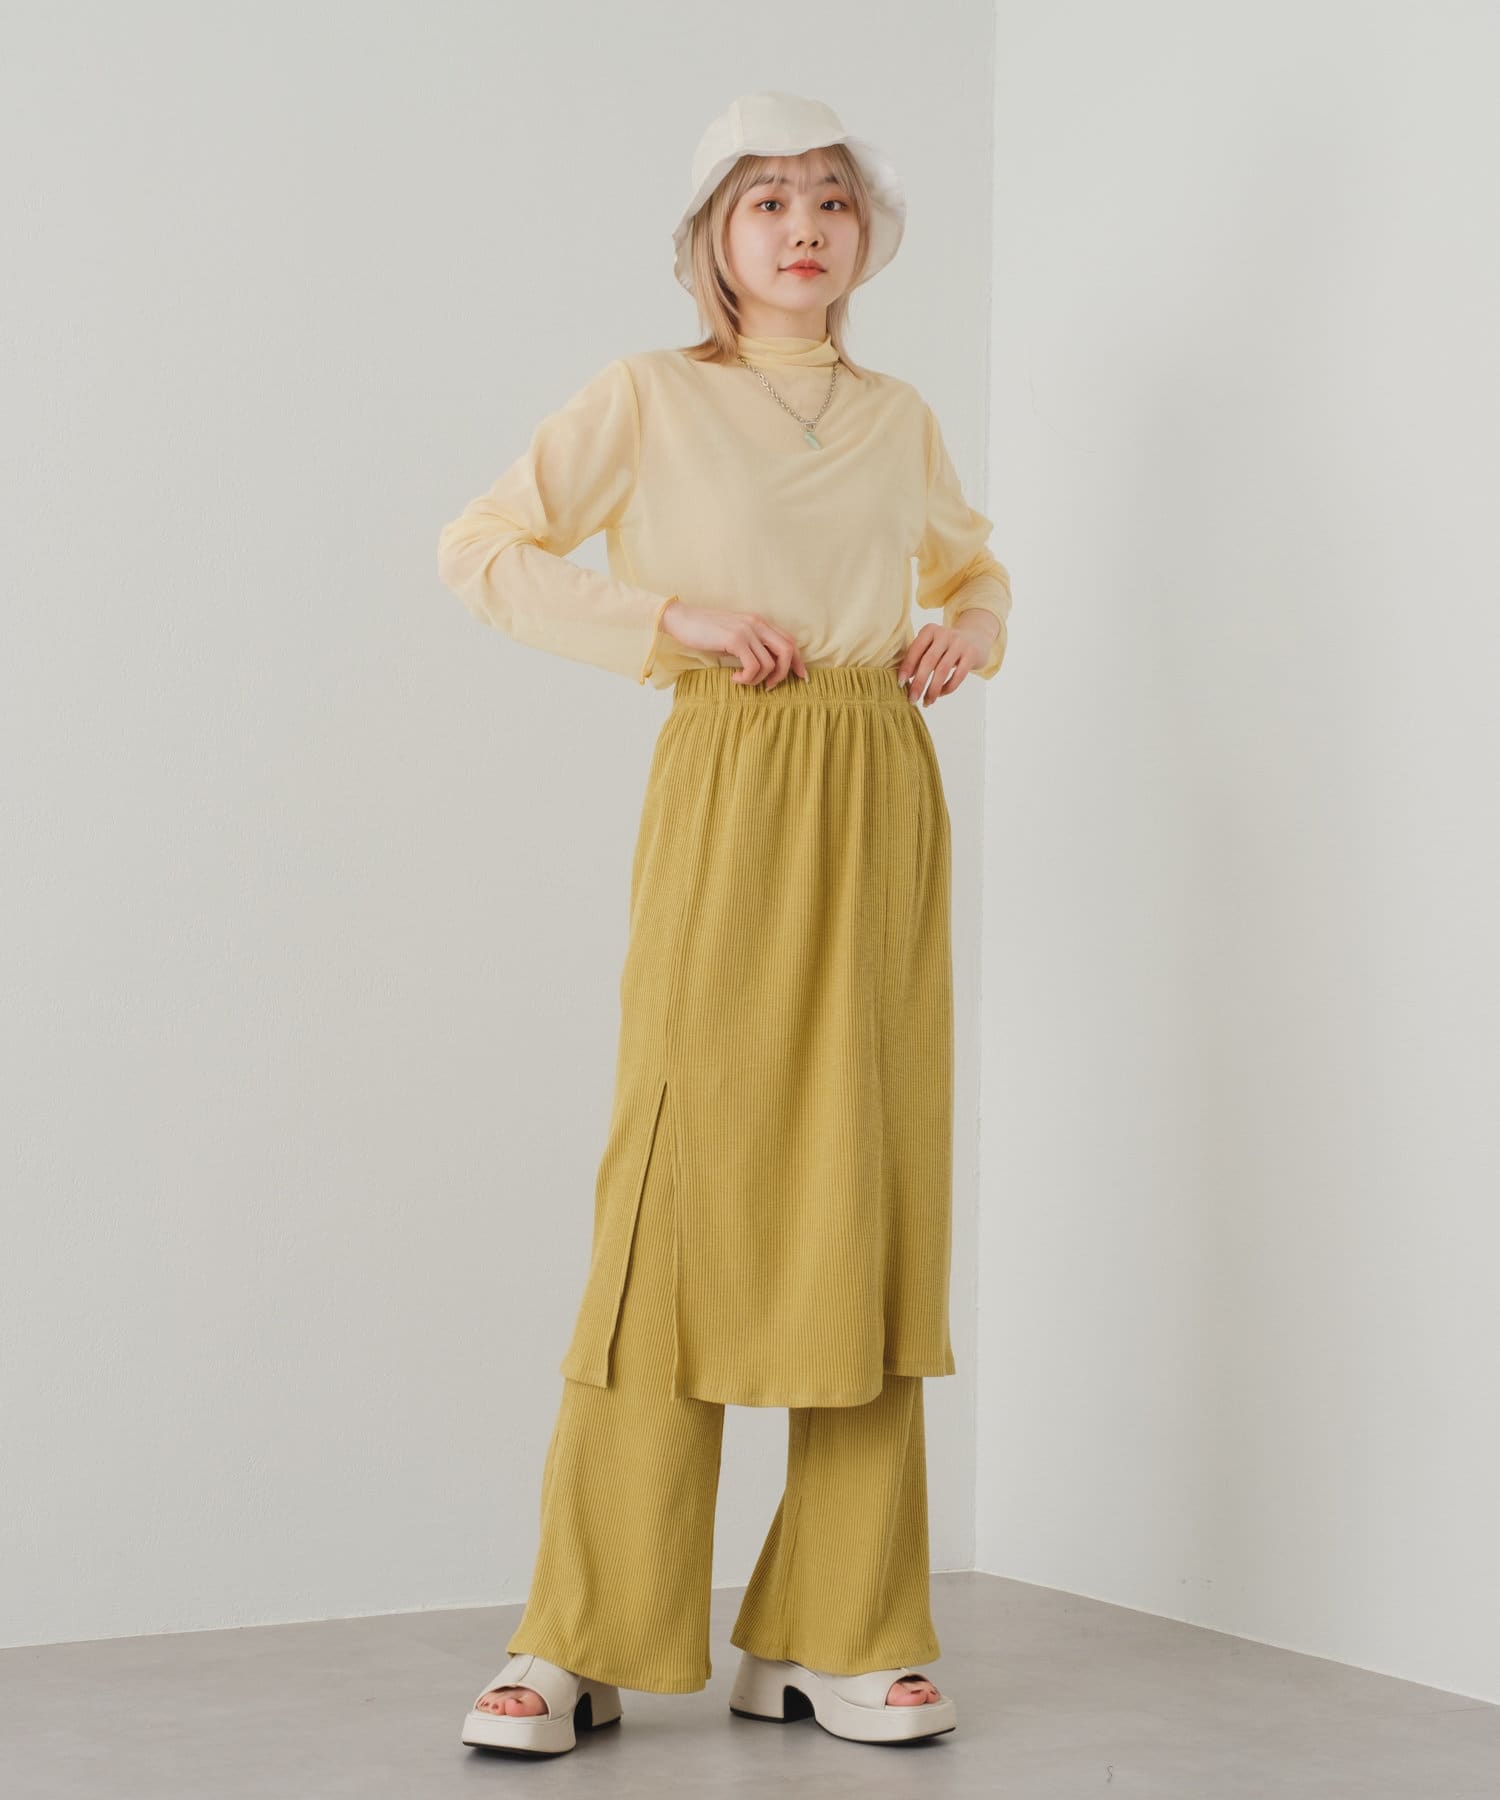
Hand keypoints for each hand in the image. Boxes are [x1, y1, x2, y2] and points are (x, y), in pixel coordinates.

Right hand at [661, 600, 807, 689]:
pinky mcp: (735, 639)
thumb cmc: (706, 632)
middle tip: (770, 686)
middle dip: (784, 673)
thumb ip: (752, 645)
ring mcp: (747, 630)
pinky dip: (747, 678)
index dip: (798, 661)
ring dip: (758, 680)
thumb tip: (768, 667)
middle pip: (787, 650)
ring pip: (770, 663)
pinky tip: (734, 678)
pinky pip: (754, 667)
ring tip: (743, 680)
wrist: (682, 620)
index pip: (789, 640)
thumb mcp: (735, 636)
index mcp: (759, 622)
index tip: (801, 677)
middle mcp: (757, 623)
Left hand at [898, 616, 997, 705]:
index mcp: (930, 630)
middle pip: (929, 661)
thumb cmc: (945, 647)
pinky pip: (958, 675)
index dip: (907, 667)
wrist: (975, 639)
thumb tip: (904, 681)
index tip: (900, 684)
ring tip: (927, 702)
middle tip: (912, 699)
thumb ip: (918, 659)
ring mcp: (960, 643)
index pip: (916, 649)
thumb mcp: (931, 647)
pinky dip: (947, 688)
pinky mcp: (972, 654)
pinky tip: (940, 695)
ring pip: (943, 670)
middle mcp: (945, 634)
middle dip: (919, 682)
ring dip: (933, 689)